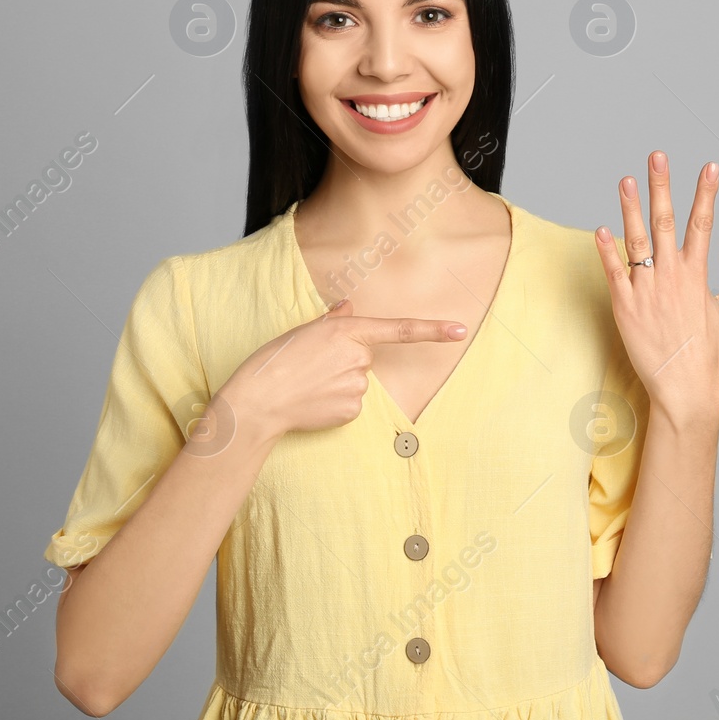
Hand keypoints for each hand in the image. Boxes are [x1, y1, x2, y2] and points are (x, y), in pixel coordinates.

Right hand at [216, 299, 466, 442]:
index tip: (459, 330)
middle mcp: (358, 357)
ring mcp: (357, 386)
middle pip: (365, 357)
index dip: (432, 330)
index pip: (399, 329)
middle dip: (345, 360)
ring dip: (338, 382)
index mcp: (347, 331)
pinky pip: (352, 403)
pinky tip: (314, 401)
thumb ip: (333, 321)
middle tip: (312, 366)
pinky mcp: (352, 411)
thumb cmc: (275, 360)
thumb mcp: (303, 331)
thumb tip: (348, 308)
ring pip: (357, 381)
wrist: (259, 401)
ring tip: (308, 384)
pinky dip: (335, 402)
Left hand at [594, 151, 718, 433]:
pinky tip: (601, 228)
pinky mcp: (624, 306)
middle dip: (662, 186)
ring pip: (636, 240)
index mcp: (697, 274)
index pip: (704, 224)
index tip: (710, 166)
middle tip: (657, 156)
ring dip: (630, 208)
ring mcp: (646, 289)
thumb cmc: (707, 351)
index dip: (706, 193)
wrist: (684, 387)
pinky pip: (614, 272)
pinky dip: (607, 250)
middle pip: (665, 222)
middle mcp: (672, 276)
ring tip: (626, 179)